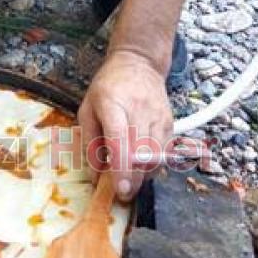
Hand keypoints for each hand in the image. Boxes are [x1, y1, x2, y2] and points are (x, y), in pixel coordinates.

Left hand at [78, 49, 172, 202]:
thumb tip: (96, 176)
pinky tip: (141, 165)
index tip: (120, 190)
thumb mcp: (88, 108)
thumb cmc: (108, 87)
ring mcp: (158, 117)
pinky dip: (153, 165)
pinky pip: (164, 154)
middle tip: (121, 194)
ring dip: (143, 175)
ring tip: (130, 177)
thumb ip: (90, 142)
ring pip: (156, 158)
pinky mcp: (170, 123)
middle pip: (140, 154)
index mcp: (112, 104)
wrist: (139, 63)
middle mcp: (139, 110)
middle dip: (132, 180)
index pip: (120, 139)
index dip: (121, 166)